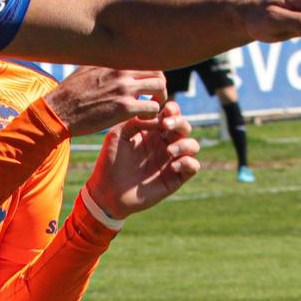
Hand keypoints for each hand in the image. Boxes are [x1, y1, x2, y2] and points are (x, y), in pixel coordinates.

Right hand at [42, 67, 166, 136]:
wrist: (58, 112)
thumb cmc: (69, 94)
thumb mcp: (84, 69)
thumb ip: (102, 64)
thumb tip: (108, 61)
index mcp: (114, 60)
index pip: (146, 60)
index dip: (150, 75)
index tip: (145, 87)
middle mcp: (122, 70)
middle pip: (158, 72)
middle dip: (159, 87)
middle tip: (153, 99)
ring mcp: (124, 88)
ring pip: (160, 87)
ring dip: (159, 100)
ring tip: (148, 110)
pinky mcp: (125, 108)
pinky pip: (153, 108)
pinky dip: (151, 116)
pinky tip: (140, 120)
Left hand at [84, 102, 200, 220]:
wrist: (107, 191)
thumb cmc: (109, 161)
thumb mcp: (118, 135)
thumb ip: (135, 120)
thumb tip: (156, 116)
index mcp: (152, 132)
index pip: (170, 115)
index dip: (173, 109)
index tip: (166, 110)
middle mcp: (164, 144)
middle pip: (184, 127)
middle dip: (179, 122)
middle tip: (166, 126)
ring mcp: (171, 161)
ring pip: (193, 146)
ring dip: (184, 144)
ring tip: (169, 151)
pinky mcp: (175, 179)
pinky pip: (193, 166)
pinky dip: (187, 163)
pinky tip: (172, 166)